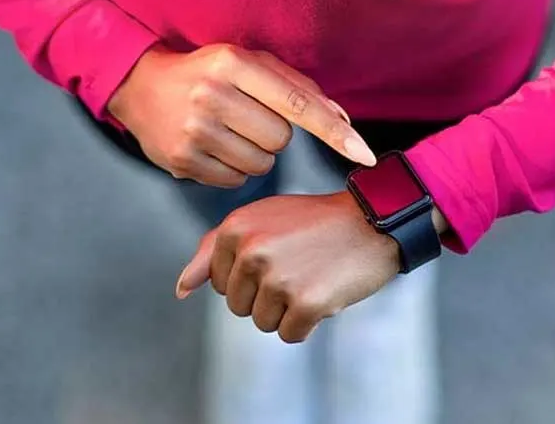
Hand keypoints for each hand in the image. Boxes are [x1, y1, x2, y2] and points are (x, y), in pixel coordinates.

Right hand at [107, 44, 374, 186]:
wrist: (139, 87)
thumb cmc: (206, 73)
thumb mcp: (247, 63)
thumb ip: (296, 86)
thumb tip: (342, 119)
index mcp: (234, 64)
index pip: (297, 103)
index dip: (334, 131)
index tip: (363, 153)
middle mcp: (213, 95)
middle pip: (281, 139)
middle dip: (274, 134)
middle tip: (247, 118)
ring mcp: (194, 130)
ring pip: (261, 164)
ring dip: (255, 154)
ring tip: (228, 132)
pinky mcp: (182, 160)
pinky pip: (234, 181)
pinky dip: (232, 169)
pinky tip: (213, 147)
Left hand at [174, 192, 401, 342]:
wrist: (372, 221)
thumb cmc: (313, 222)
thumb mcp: (260, 220)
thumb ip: (213, 250)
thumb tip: (181, 288)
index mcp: (235, 229)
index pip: (218, 283)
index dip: (249, 277)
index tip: (278, 255)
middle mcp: (251, 252)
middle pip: (238, 306)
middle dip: (267, 295)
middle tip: (298, 265)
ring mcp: (278, 278)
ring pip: (263, 323)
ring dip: (288, 310)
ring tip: (311, 276)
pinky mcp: (306, 302)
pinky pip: (291, 334)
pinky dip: (308, 322)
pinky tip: (325, 292)